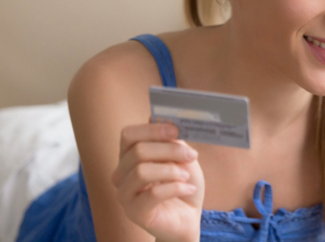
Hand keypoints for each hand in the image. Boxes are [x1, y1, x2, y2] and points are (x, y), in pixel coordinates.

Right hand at [112, 123, 204, 241]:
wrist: (188, 217)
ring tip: (186, 176)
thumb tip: (161, 118)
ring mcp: (124, 194)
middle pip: (138, 151)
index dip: (152, 130)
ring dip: (171, 171)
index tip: (176, 131)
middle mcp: (121, 174)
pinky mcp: (134, 212)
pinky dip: (176, 188)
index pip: (128, 135)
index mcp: (130, 156)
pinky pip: (152, 194)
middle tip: (191, 156)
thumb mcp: (181, 157)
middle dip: (170, 150)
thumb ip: (172, 140)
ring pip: (142, 171)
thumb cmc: (182, 184)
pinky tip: (188, 189)